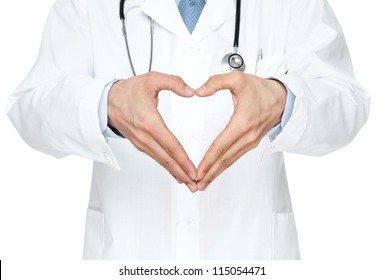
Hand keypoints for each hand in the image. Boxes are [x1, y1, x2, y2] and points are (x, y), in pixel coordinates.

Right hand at [108, 72, 197, 191]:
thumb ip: (174, 83)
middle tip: (195, 185)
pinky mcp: (140, 144)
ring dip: (175, 173)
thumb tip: (191, 91)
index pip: (171, 145)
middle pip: (167, 159)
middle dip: (182, 173)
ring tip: (188, 182)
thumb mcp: (152, 79)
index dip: (184, 160)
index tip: (194, 170)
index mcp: (149, 122)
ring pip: (161, 161)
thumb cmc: (128, 91)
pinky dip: (166, 167)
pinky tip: (174, 172)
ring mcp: (141, 142)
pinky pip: (156, 158)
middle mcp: (145, 136)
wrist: (106, 101)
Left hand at [195, 72, 286, 190]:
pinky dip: (224, 167)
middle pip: (225, 159)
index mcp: (242, 123)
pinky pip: (235, 158)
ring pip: (230, 161)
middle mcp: (248, 136)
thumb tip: (199, 91)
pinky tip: (216, 171)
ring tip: (204, 183)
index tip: (198, 170)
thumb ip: (216, 82)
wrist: (282, 98)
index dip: (208, 160)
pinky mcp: (251, 144)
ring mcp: (251, 142)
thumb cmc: (261, 90)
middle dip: (210, 173)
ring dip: (216, 173)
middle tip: (197, 184)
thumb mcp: (238, 79)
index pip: (221, 146)